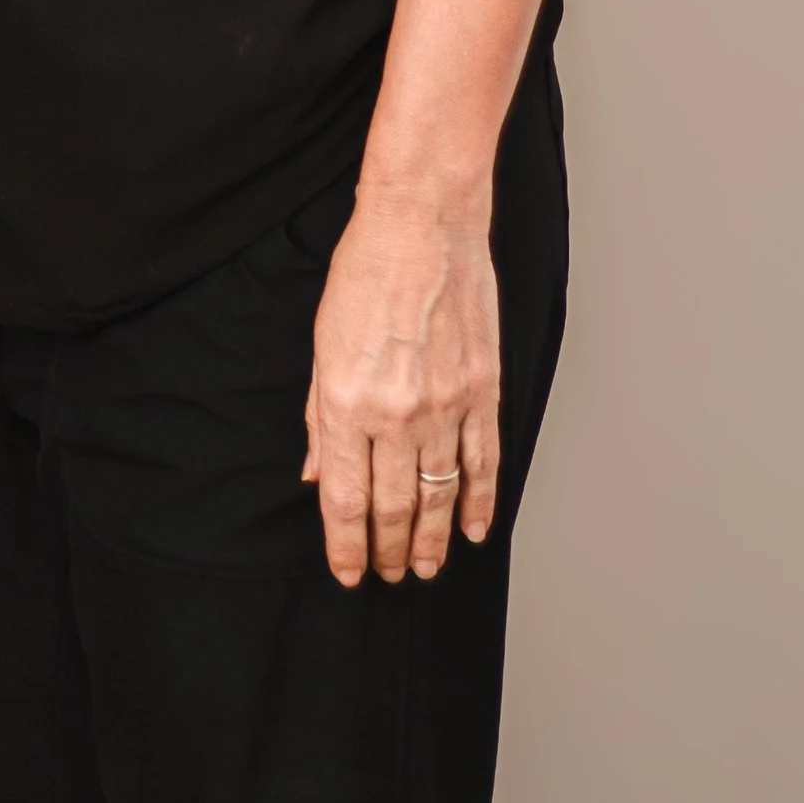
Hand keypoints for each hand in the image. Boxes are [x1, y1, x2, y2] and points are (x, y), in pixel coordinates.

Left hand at [303, 189, 499, 586]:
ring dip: (433, 540)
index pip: (346, 499)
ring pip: (440, 497)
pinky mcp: (483, 392)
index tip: (349, 572)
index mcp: (347, 403)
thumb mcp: (321, 345)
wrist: (422, 227)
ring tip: (426, 568)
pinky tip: (475, 531)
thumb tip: (319, 475)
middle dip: (387, 550)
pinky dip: (481, 504)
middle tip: (389, 575)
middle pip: (393, 507)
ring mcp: (446, 407)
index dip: (346, 546)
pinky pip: (484, 464)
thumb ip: (320, 418)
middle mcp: (397, 414)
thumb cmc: (364, 275)